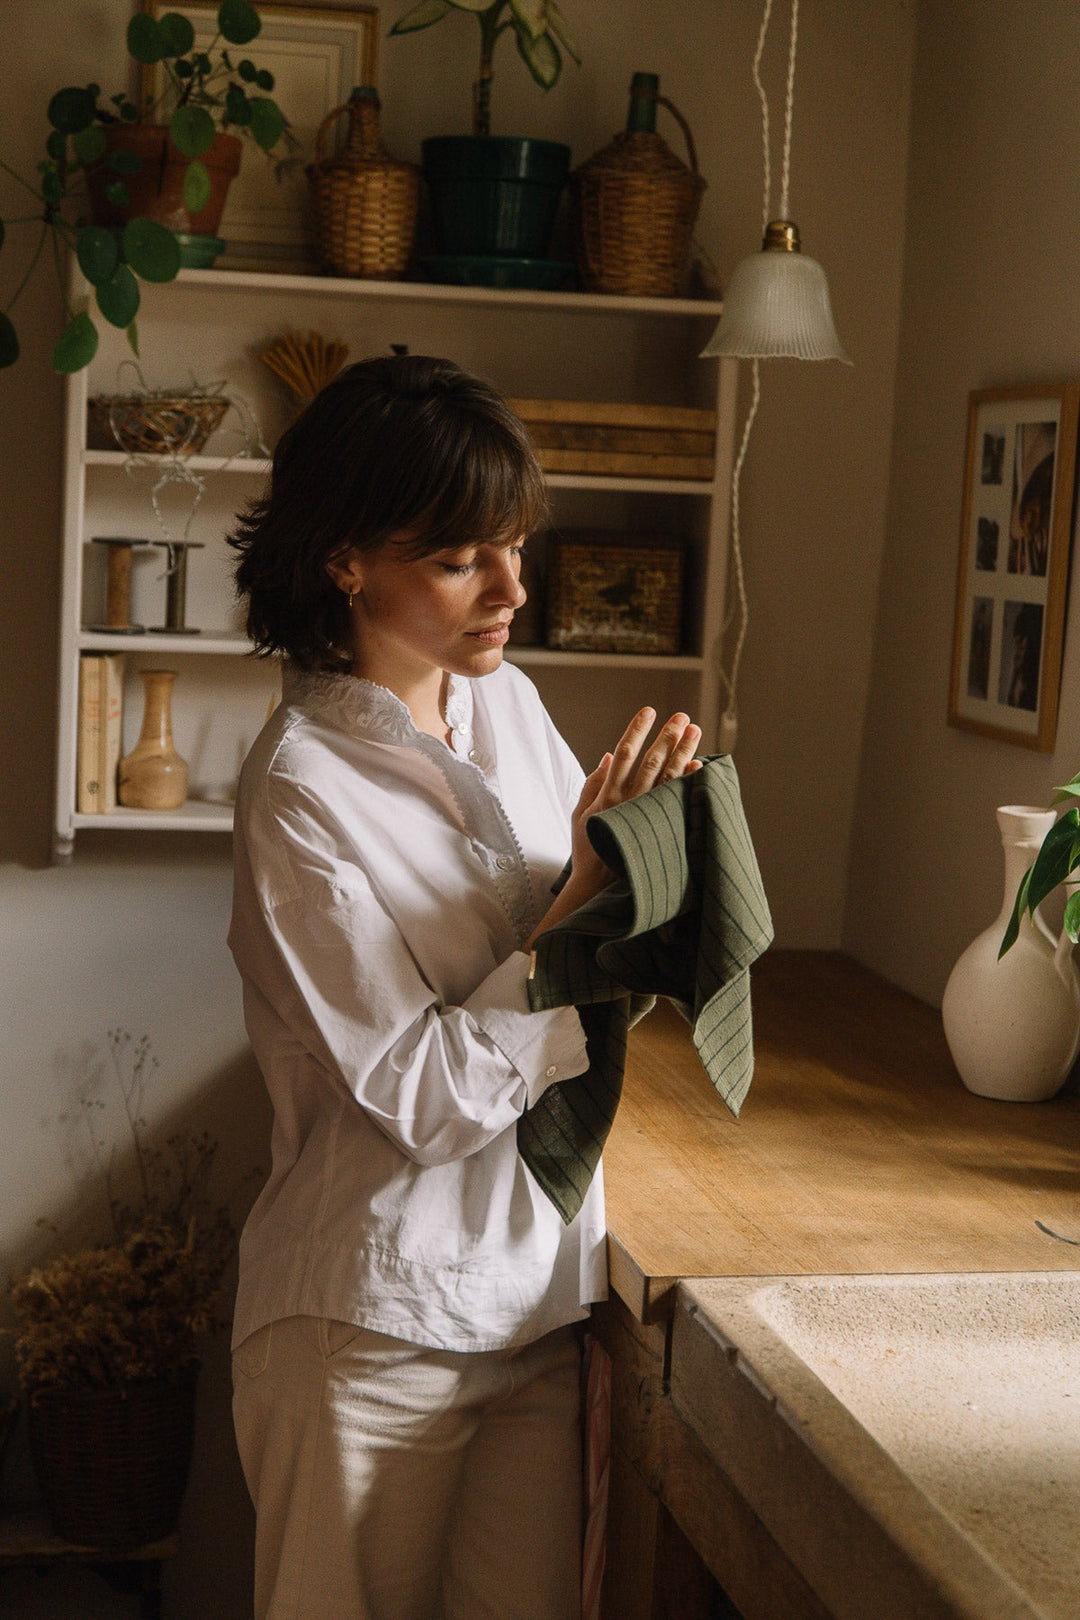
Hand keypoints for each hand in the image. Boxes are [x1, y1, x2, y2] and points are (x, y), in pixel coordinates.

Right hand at [526, 709, 701, 948]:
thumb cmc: (587, 850)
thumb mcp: (579, 815)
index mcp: (606, 794)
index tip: (649, 710)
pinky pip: (677, 802)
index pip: (624, 753)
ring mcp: (644, 815)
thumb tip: (608, 755)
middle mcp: (627, 801)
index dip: (637, 730)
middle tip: (683, 716)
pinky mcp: (657, 830)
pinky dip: (688, 782)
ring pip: (668, 776)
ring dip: (683, 751)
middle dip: (667, 736)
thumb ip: (593, 783)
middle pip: (651, 761)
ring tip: (695, 731)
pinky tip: (699, 766)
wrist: (597, 887)